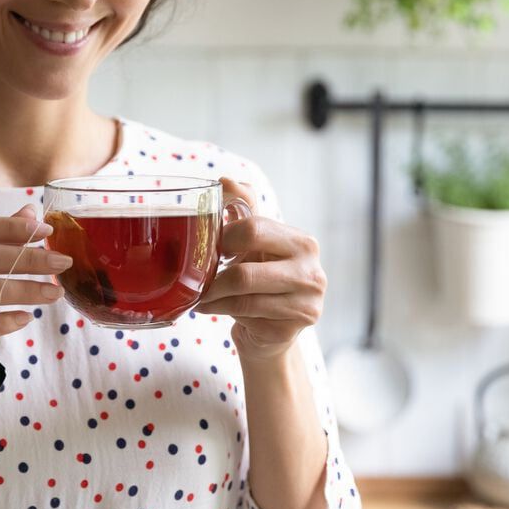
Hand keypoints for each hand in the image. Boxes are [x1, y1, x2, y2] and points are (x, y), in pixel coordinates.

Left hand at [193, 177, 326, 361]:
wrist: (271, 329)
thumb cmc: (261, 279)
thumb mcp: (253, 243)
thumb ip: (243, 208)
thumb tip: (226, 180)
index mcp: (302, 243)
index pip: (254, 229)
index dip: (222, 237)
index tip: (208, 246)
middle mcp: (312, 272)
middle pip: (245, 271)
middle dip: (213, 276)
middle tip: (196, 278)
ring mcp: (307, 303)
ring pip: (243, 296)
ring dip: (213, 297)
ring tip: (200, 295)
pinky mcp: (293, 329)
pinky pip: (246, 315)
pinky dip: (220, 310)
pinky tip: (210, 308)